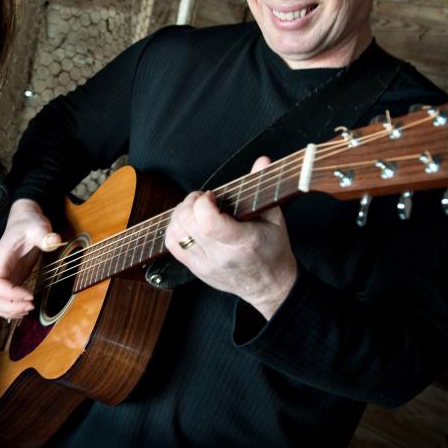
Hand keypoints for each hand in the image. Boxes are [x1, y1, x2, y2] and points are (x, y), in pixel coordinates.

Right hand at [0, 199, 60, 319]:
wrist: (25, 221)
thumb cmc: (29, 223)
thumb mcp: (37, 226)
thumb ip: (44, 235)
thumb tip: (54, 241)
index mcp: (1, 259)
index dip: (11, 295)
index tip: (31, 295)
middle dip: (8, 307)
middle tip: (30, 306)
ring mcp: (2, 277)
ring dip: (7, 311)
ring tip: (28, 309)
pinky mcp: (10, 280)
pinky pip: (2, 301)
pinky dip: (10, 310)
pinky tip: (25, 308)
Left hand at [165, 156, 297, 318]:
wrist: (270, 286)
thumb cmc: (273, 251)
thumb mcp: (276, 218)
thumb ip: (264, 187)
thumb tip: (262, 161)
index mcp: (242, 242)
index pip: (208, 222)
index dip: (202, 202)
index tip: (212, 195)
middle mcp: (221, 256)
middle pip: (187, 224)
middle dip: (189, 203)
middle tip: (202, 200)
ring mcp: (206, 265)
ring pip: (175, 234)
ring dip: (180, 215)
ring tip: (195, 210)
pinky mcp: (196, 270)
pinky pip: (172, 246)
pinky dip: (175, 229)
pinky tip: (189, 223)